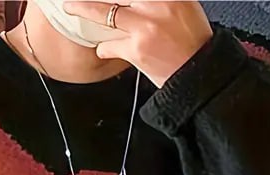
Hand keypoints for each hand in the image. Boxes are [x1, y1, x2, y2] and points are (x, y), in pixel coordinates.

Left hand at [62, 1, 212, 87]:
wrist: (199, 73)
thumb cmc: (192, 40)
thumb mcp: (183, 4)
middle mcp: (157, 3)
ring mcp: (145, 26)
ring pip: (105, 12)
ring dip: (82, 8)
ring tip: (70, 6)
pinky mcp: (137, 49)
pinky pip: (110, 45)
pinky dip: (104, 48)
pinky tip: (103, 49)